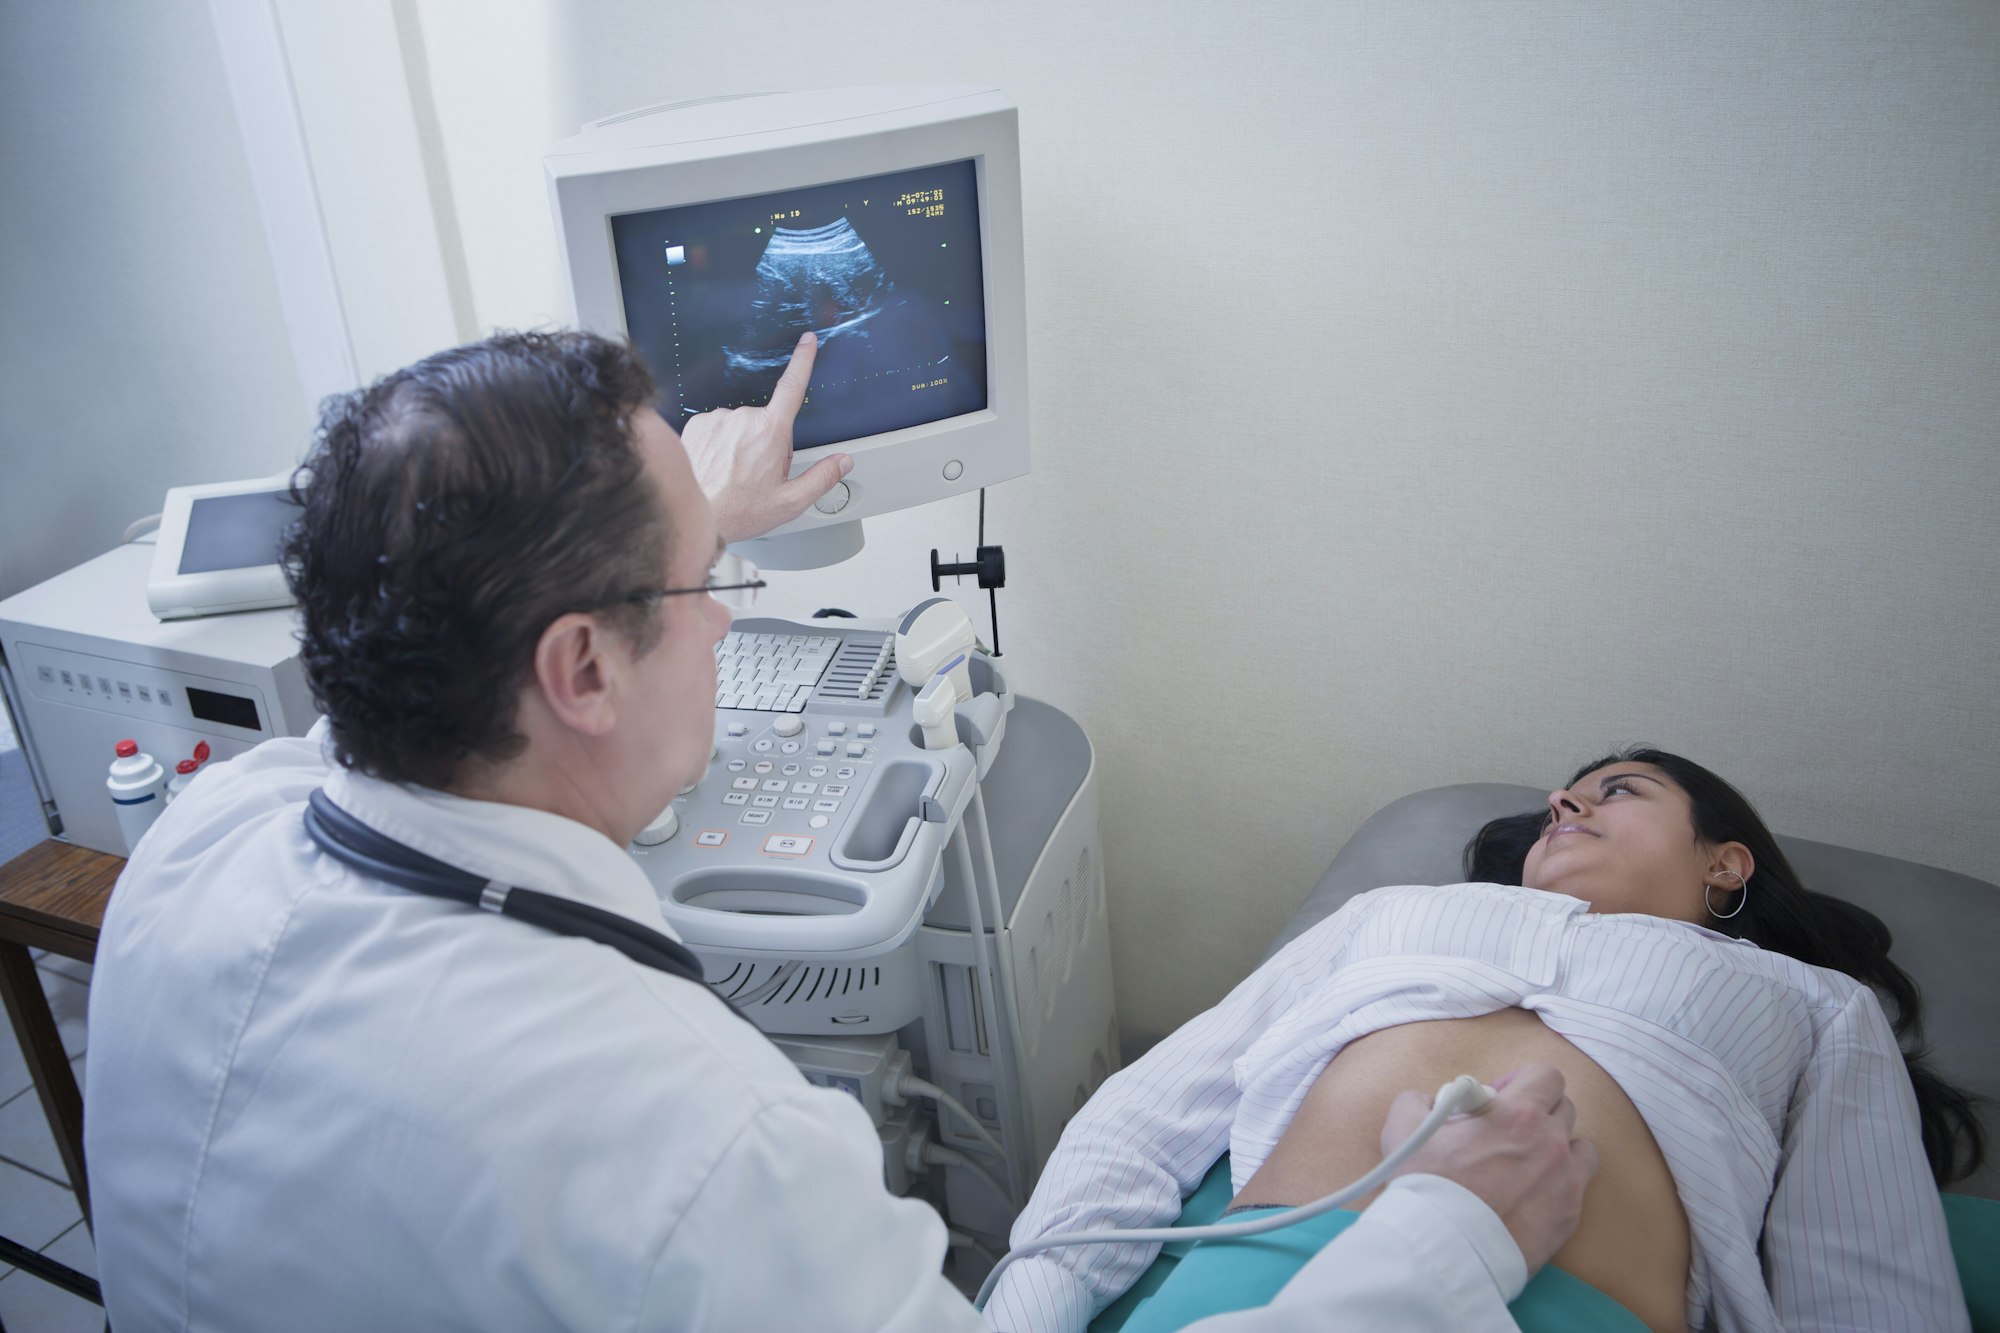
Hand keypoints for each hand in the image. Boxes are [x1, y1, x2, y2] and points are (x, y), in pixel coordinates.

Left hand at [680, 331, 852, 543]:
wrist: (695, 516)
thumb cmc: (739, 511)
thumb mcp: (790, 502)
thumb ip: (822, 477)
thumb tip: (842, 462)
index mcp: (770, 432)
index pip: (792, 387)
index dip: (803, 361)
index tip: (808, 341)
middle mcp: (743, 418)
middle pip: (767, 422)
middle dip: (768, 443)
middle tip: (758, 475)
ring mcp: (717, 418)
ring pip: (740, 426)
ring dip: (742, 444)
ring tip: (734, 475)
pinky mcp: (697, 424)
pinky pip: (718, 428)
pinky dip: (720, 444)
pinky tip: (717, 466)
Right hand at [1380, 1063, 1596, 1274]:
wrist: (1445, 1250)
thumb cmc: (1426, 1187)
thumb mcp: (1403, 1127)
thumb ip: (1418, 1100)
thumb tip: (1432, 1101)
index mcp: (1518, 1114)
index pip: (1546, 1075)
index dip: (1522, 1081)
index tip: (1501, 1098)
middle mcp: (1551, 1143)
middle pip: (1564, 1108)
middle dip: (1537, 1112)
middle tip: (1507, 1132)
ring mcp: (1566, 1181)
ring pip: (1580, 1148)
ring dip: (1558, 1148)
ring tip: (1527, 1164)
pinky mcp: (1569, 1216)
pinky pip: (1578, 1187)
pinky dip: (1560, 1184)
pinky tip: (1530, 1196)